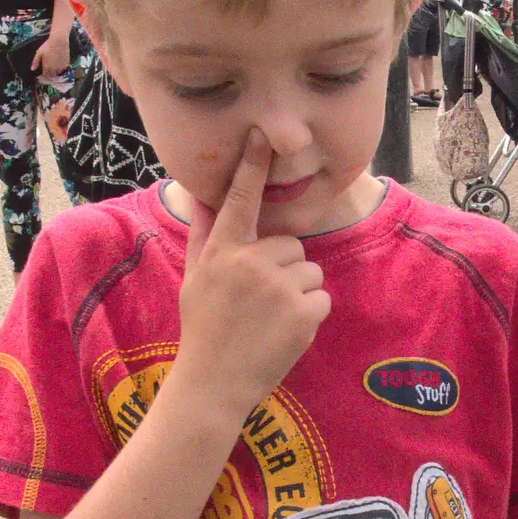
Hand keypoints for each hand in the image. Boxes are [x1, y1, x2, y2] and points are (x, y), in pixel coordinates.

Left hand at [32, 31, 70, 76]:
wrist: (59, 41)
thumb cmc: (48, 46)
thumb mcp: (39, 53)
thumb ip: (35, 62)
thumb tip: (32, 69)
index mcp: (47, 67)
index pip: (45, 75)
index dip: (44, 74)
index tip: (44, 71)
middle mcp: (54, 69)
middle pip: (52, 75)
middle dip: (50, 72)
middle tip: (49, 66)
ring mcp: (61, 67)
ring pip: (58, 72)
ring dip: (56, 70)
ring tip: (54, 64)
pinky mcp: (66, 64)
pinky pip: (63, 69)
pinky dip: (61, 67)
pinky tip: (59, 62)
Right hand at [172, 130, 329, 416]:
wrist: (212, 384)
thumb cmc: (203, 329)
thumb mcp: (196, 278)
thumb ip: (205, 235)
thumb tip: (202, 196)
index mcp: (222, 252)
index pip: (240, 201)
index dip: (252, 167)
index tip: (263, 133)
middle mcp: (249, 263)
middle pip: (291, 245)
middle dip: (284, 269)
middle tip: (260, 302)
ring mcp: (278, 288)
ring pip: (310, 270)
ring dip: (299, 291)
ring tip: (270, 318)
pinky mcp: (303, 312)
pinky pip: (322, 297)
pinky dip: (310, 315)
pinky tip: (284, 332)